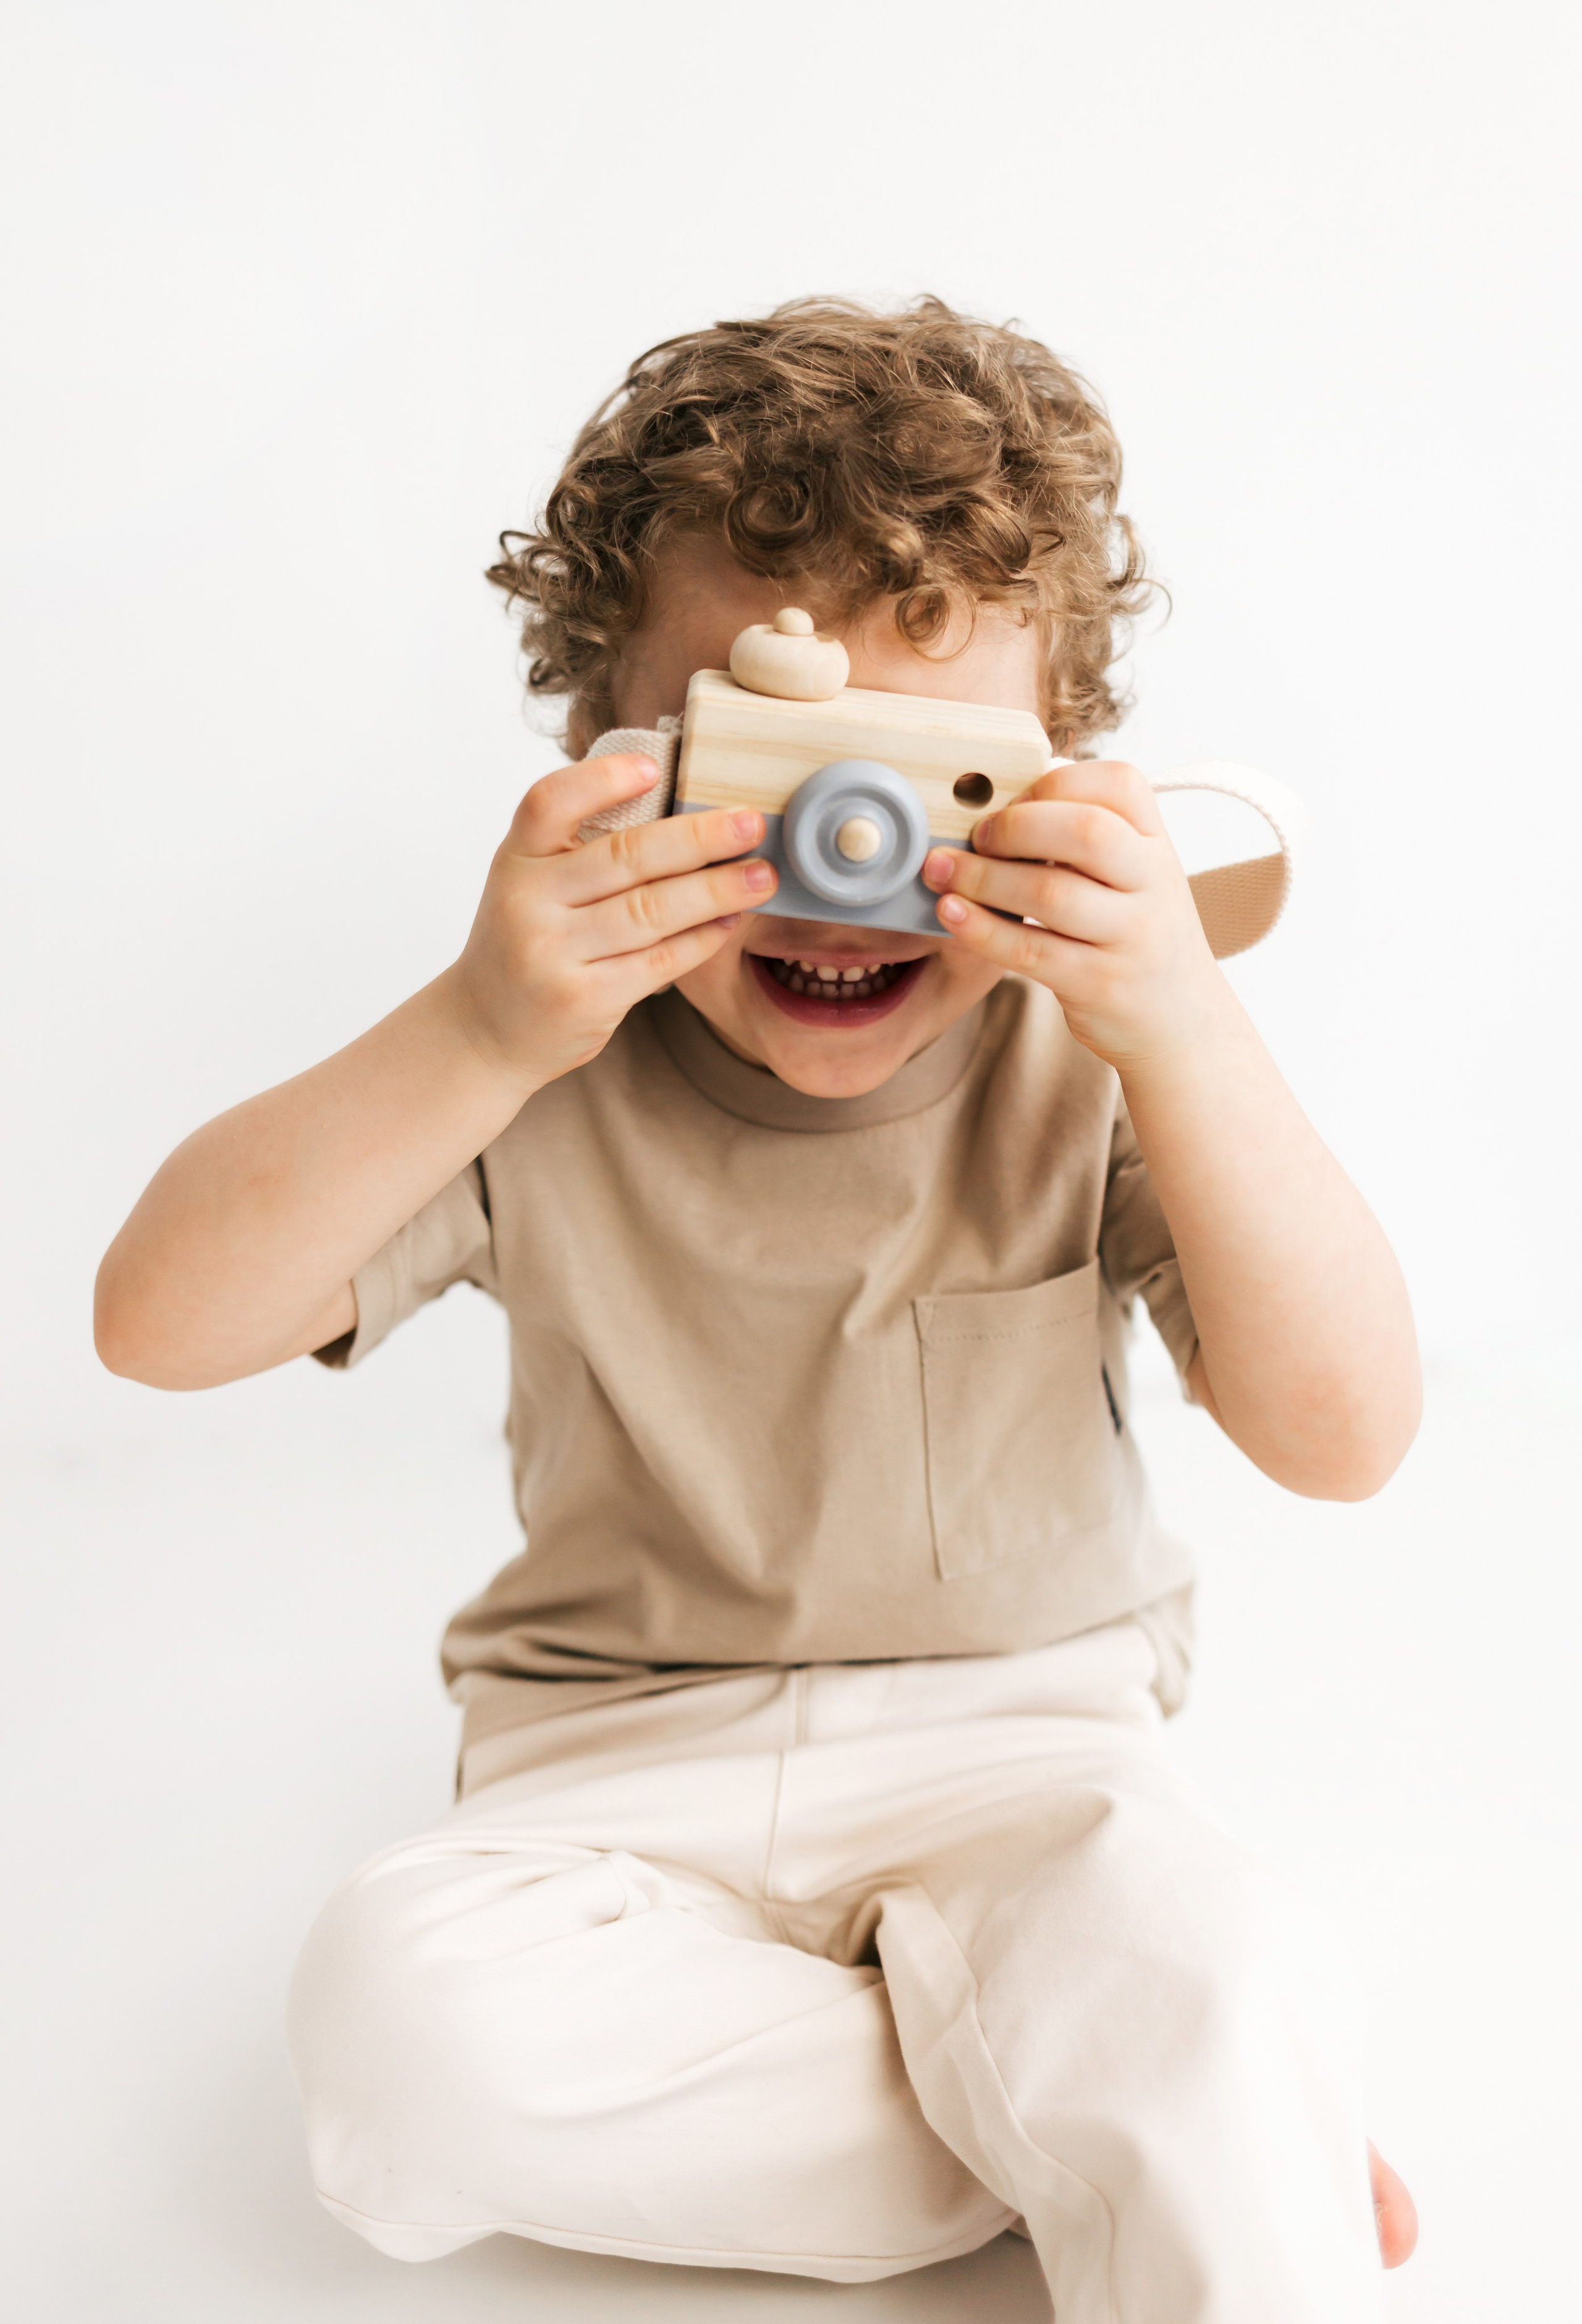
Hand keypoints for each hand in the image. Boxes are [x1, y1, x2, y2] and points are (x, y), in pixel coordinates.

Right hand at [446, 753, 776, 1087]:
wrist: (485, 1031)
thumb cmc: (523, 944)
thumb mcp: (529, 885)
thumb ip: (579, 851)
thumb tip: (683, 816)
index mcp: (514, 859)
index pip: (549, 803)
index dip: (603, 780)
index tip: (655, 768)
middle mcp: (527, 902)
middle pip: (624, 857)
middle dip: (698, 837)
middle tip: (750, 824)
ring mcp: (553, 954)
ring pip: (651, 911)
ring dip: (716, 890)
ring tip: (761, 876)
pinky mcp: (584, 1000)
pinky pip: (659, 960)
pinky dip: (702, 938)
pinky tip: (731, 921)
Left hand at [922, 760, 1226, 1070]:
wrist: (1181, 1020)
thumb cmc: (1136, 935)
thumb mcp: (1131, 876)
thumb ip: (1085, 836)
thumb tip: (1000, 797)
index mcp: (1157, 843)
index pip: (1118, 784)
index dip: (1053, 783)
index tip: (1012, 799)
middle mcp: (1154, 883)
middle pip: (1085, 831)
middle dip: (1014, 827)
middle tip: (974, 837)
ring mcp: (1132, 936)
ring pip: (1050, 893)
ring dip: (982, 878)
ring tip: (941, 872)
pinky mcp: (1100, 984)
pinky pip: (1031, 950)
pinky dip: (982, 928)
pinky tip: (952, 913)